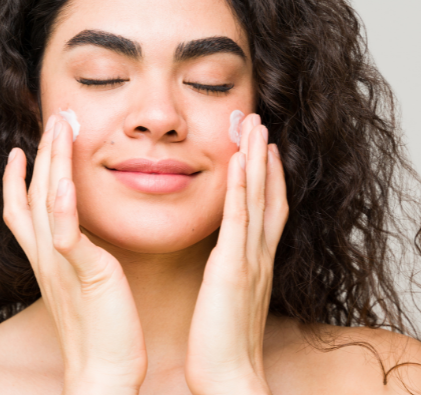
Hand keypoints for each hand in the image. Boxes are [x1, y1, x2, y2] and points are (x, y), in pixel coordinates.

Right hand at [2, 115, 146, 394]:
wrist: (104, 371)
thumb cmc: (100, 326)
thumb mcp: (81, 280)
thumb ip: (78, 253)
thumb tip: (82, 233)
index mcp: (48, 258)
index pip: (23, 210)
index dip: (18, 178)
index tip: (22, 149)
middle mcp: (47, 256)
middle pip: (33, 194)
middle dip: (42, 153)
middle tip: (53, 120)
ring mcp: (62, 264)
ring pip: (46, 205)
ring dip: (51, 164)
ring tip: (59, 130)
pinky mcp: (87, 273)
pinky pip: (68, 236)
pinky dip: (63, 207)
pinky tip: (63, 182)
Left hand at [185, 113, 288, 394]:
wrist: (230, 375)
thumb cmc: (224, 338)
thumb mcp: (231, 294)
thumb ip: (232, 268)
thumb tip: (225, 252)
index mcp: (256, 259)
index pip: (268, 208)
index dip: (269, 175)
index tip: (265, 148)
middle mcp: (258, 253)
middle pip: (266, 194)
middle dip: (264, 156)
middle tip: (260, 123)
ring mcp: (248, 259)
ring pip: (256, 199)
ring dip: (255, 160)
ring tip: (254, 128)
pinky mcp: (232, 269)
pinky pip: (236, 220)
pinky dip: (239, 188)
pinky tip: (237, 162)